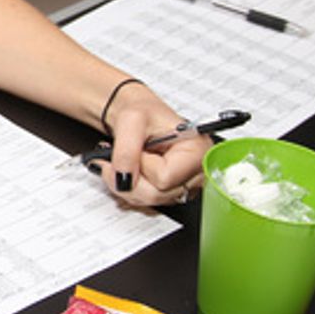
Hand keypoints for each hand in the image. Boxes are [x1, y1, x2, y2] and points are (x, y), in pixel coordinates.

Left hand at [97, 92, 208, 206]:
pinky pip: (146, 201)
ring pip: (149, 201)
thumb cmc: (143, 112)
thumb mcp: (131, 120)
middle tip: (118, 158)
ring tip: (121, 162)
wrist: (139, 116)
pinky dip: (129, 188)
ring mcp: (184, 184)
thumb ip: (126, 150)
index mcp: (197, 150)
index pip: (165, 178)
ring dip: (126, 184)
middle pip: (157, 194)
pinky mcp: (171, 191)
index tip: (138, 150)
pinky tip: (128, 171)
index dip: (142, 166)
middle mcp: (196, 171)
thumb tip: (123, 179)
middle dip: (130, 178)